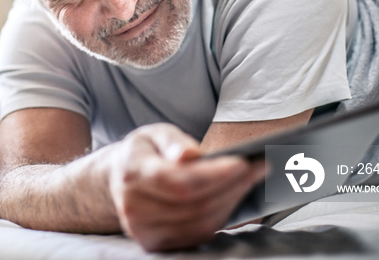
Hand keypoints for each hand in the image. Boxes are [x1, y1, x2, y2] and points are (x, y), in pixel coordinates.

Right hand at [108, 123, 265, 251]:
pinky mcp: (158, 244)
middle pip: (195, 204)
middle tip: (259, 166)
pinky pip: (199, 234)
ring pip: (202, 223)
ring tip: (252, 178)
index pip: (179, 181)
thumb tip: (189, 155)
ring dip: (233, 200)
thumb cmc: (144, 153)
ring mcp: (145, 231)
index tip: (244, 162)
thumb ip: (172, 141)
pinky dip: (223, 216)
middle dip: (233, 185)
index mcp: (132, 174)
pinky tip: (234, 195)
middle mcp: (135, 208)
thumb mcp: (154, 134)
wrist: (119, 180)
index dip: (214, 175)